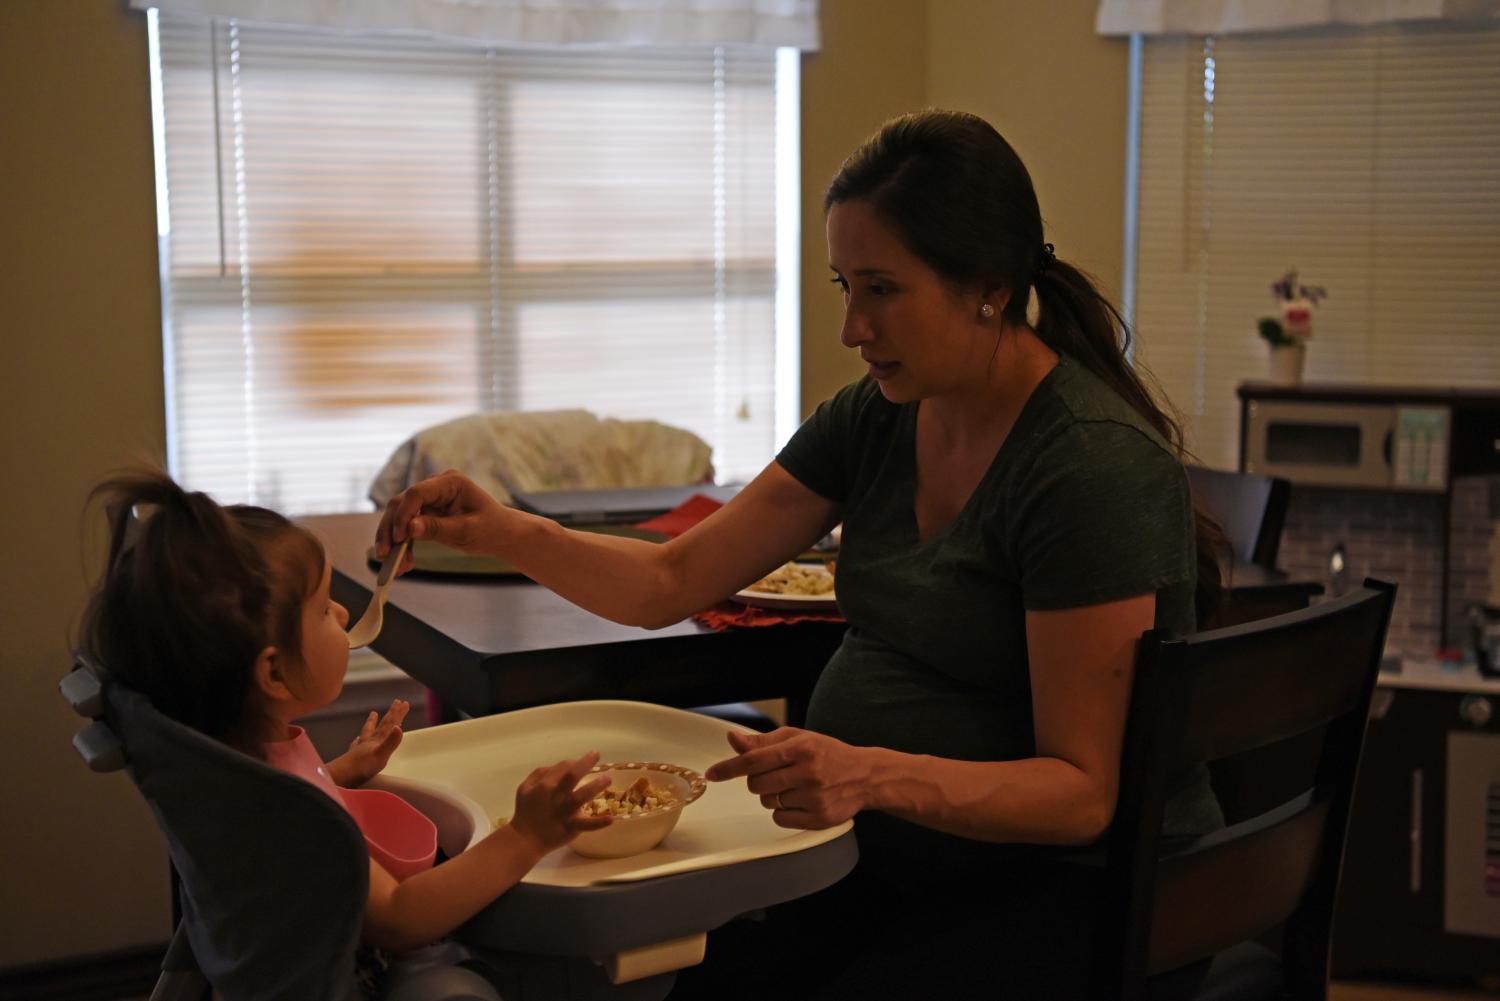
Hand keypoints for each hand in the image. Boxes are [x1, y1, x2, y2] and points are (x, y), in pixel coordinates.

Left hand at [329, 699, 409, 786]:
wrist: (340, 776)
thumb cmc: (362, 767)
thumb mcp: (381, 755)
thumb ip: (390, 742)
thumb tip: (398, 727)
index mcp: (377, 740)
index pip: (390, 724)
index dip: (398, 714)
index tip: (404, 703)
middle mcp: (368, 741)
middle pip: (381, 724)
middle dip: (390, 713)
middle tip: (396, 702)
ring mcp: (359, 748)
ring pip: (367, 731)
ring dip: (372, 722)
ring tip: (373, 713)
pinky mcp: (352, 756)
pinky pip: (356, 744)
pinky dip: (358, 739)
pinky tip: (356, 739)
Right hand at [375, 469, 507, 571]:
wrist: (502, 535)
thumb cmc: (492, 528)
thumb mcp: (467, 531)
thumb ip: (438, 528)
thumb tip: (410, 528)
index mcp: (450, 482)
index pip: (416, 493)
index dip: (404, 514)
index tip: (399, 538)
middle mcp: (435, 487)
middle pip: (401, 504)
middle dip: (390, 530)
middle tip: (384, 554)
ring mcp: (429, 500)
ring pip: (399, 517)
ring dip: (393, 541)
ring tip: (394, 565)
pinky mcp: (426, 514)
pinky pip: (407, 529)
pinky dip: (403, 546)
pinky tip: (404, 564)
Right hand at [508, 751, 613, 855]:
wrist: (524, 839)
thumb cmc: (526, 811)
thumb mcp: (525, 788)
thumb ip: (540, 773)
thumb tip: (557, 765)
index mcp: (544, 785)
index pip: (562, 767)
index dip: (573, 762)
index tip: (579, 763)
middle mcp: (555, 797)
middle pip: (571, 776)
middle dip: (585, 764)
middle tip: (596, 754)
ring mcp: (564, 813)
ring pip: (580, 797)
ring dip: (595, 787)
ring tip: (607, 779)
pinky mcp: (570, 827)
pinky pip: (585, 825)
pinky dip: (598, 823)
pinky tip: (611, 818)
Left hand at [705, 727, 871, 829]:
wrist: (865, 776)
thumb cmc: (827, 754)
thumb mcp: (798, 739)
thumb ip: (763, 742)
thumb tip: (733, 740)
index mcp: (801, 748)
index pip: (755, 759)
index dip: (729, 767)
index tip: (712, 774)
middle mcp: (808, 773)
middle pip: (756, 784)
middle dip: (758, 780)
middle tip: (776, 774)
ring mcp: (814, 798)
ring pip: (768, 802)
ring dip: (773, 795)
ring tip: (794, 786)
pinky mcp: (818, 819)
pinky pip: (780, 819)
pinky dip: (783, 811)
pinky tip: (800, 800)